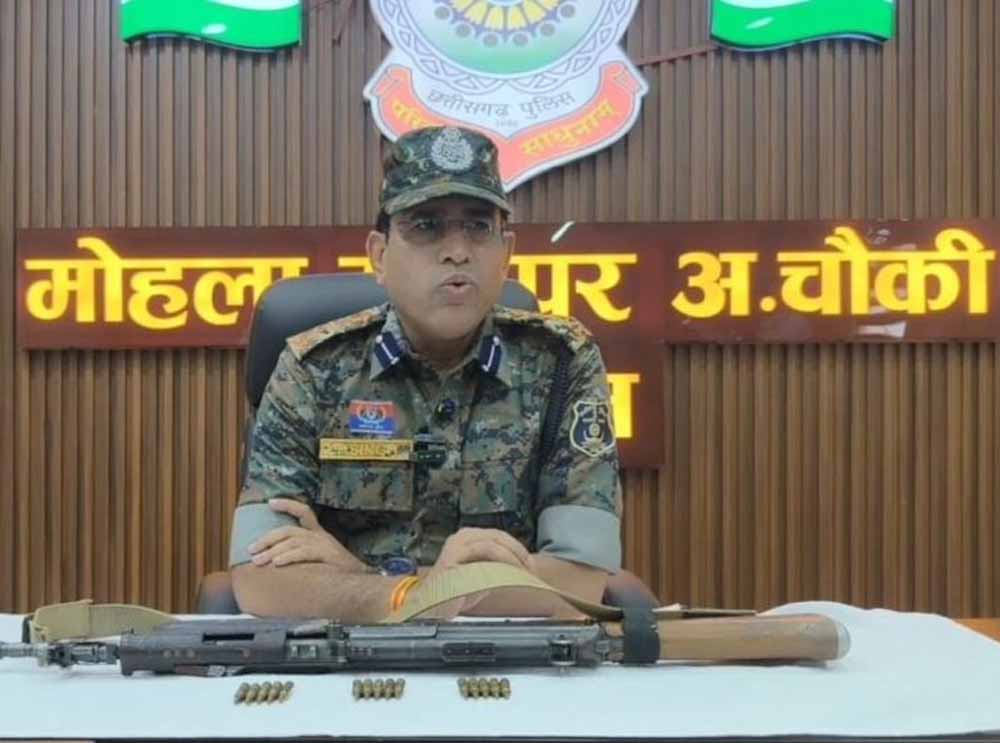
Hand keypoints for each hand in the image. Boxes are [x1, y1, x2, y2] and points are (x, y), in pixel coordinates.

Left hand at [248, 498, 365, 570]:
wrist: (362, 581)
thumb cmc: (338, 573)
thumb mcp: (320, 559)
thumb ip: (303, 557)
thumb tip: (276, 562)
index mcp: (319, 534)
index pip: (303, 511)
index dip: (287, 504)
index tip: (270, 502)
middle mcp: (320, 536)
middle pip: (289, 530)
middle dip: (267, 538)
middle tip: (251, 549)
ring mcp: (324, 544)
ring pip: (293, 541)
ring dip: (273, 550)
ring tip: (258, 560)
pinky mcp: (327, 554)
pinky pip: (304, 553)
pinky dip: (289, 557)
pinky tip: (277, 563)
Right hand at [413, 528, 534, 618]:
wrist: (430, 606)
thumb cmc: (454, 591)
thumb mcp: (482, 574)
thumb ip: (497, 565)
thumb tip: (522, 565)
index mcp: (468, 537)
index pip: (499, 535)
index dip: (518, 548)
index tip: (530, 564)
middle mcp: (461, 538)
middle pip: (497, 536)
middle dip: (518, 552)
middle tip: (530, 569)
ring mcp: (455, 548)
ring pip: (491, 545)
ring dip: (510, 559)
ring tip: (521, 573)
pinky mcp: (451, 562)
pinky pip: (478, 561)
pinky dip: (495, 568)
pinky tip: (505, 578)